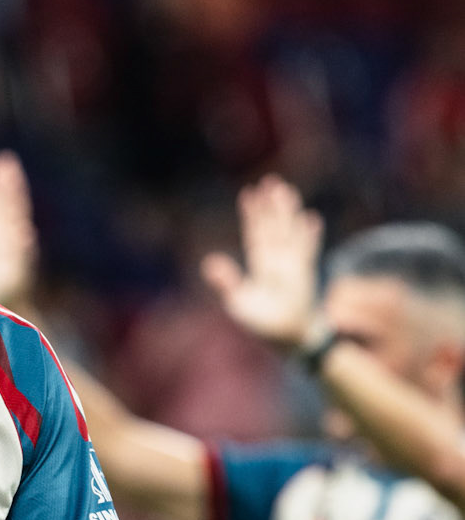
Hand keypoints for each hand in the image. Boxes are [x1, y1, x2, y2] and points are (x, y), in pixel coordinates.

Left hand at [200, 175, 322, 349]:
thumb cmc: (262, 323)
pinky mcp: (305, 274)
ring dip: (288, 213)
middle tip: (270, 181)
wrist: (287, 337)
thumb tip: (208, 262)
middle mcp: (276, 261)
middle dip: (271, 206)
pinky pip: (308, 251)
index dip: (252, 215)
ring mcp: (292, 265)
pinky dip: (309, 236)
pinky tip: (311, 219)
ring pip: (289, 232)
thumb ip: (226, 282)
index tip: (248, 194)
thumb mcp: (238, 301)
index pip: (254, 234)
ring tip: (287, 191)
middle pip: (273, 227)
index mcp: (259, 265)